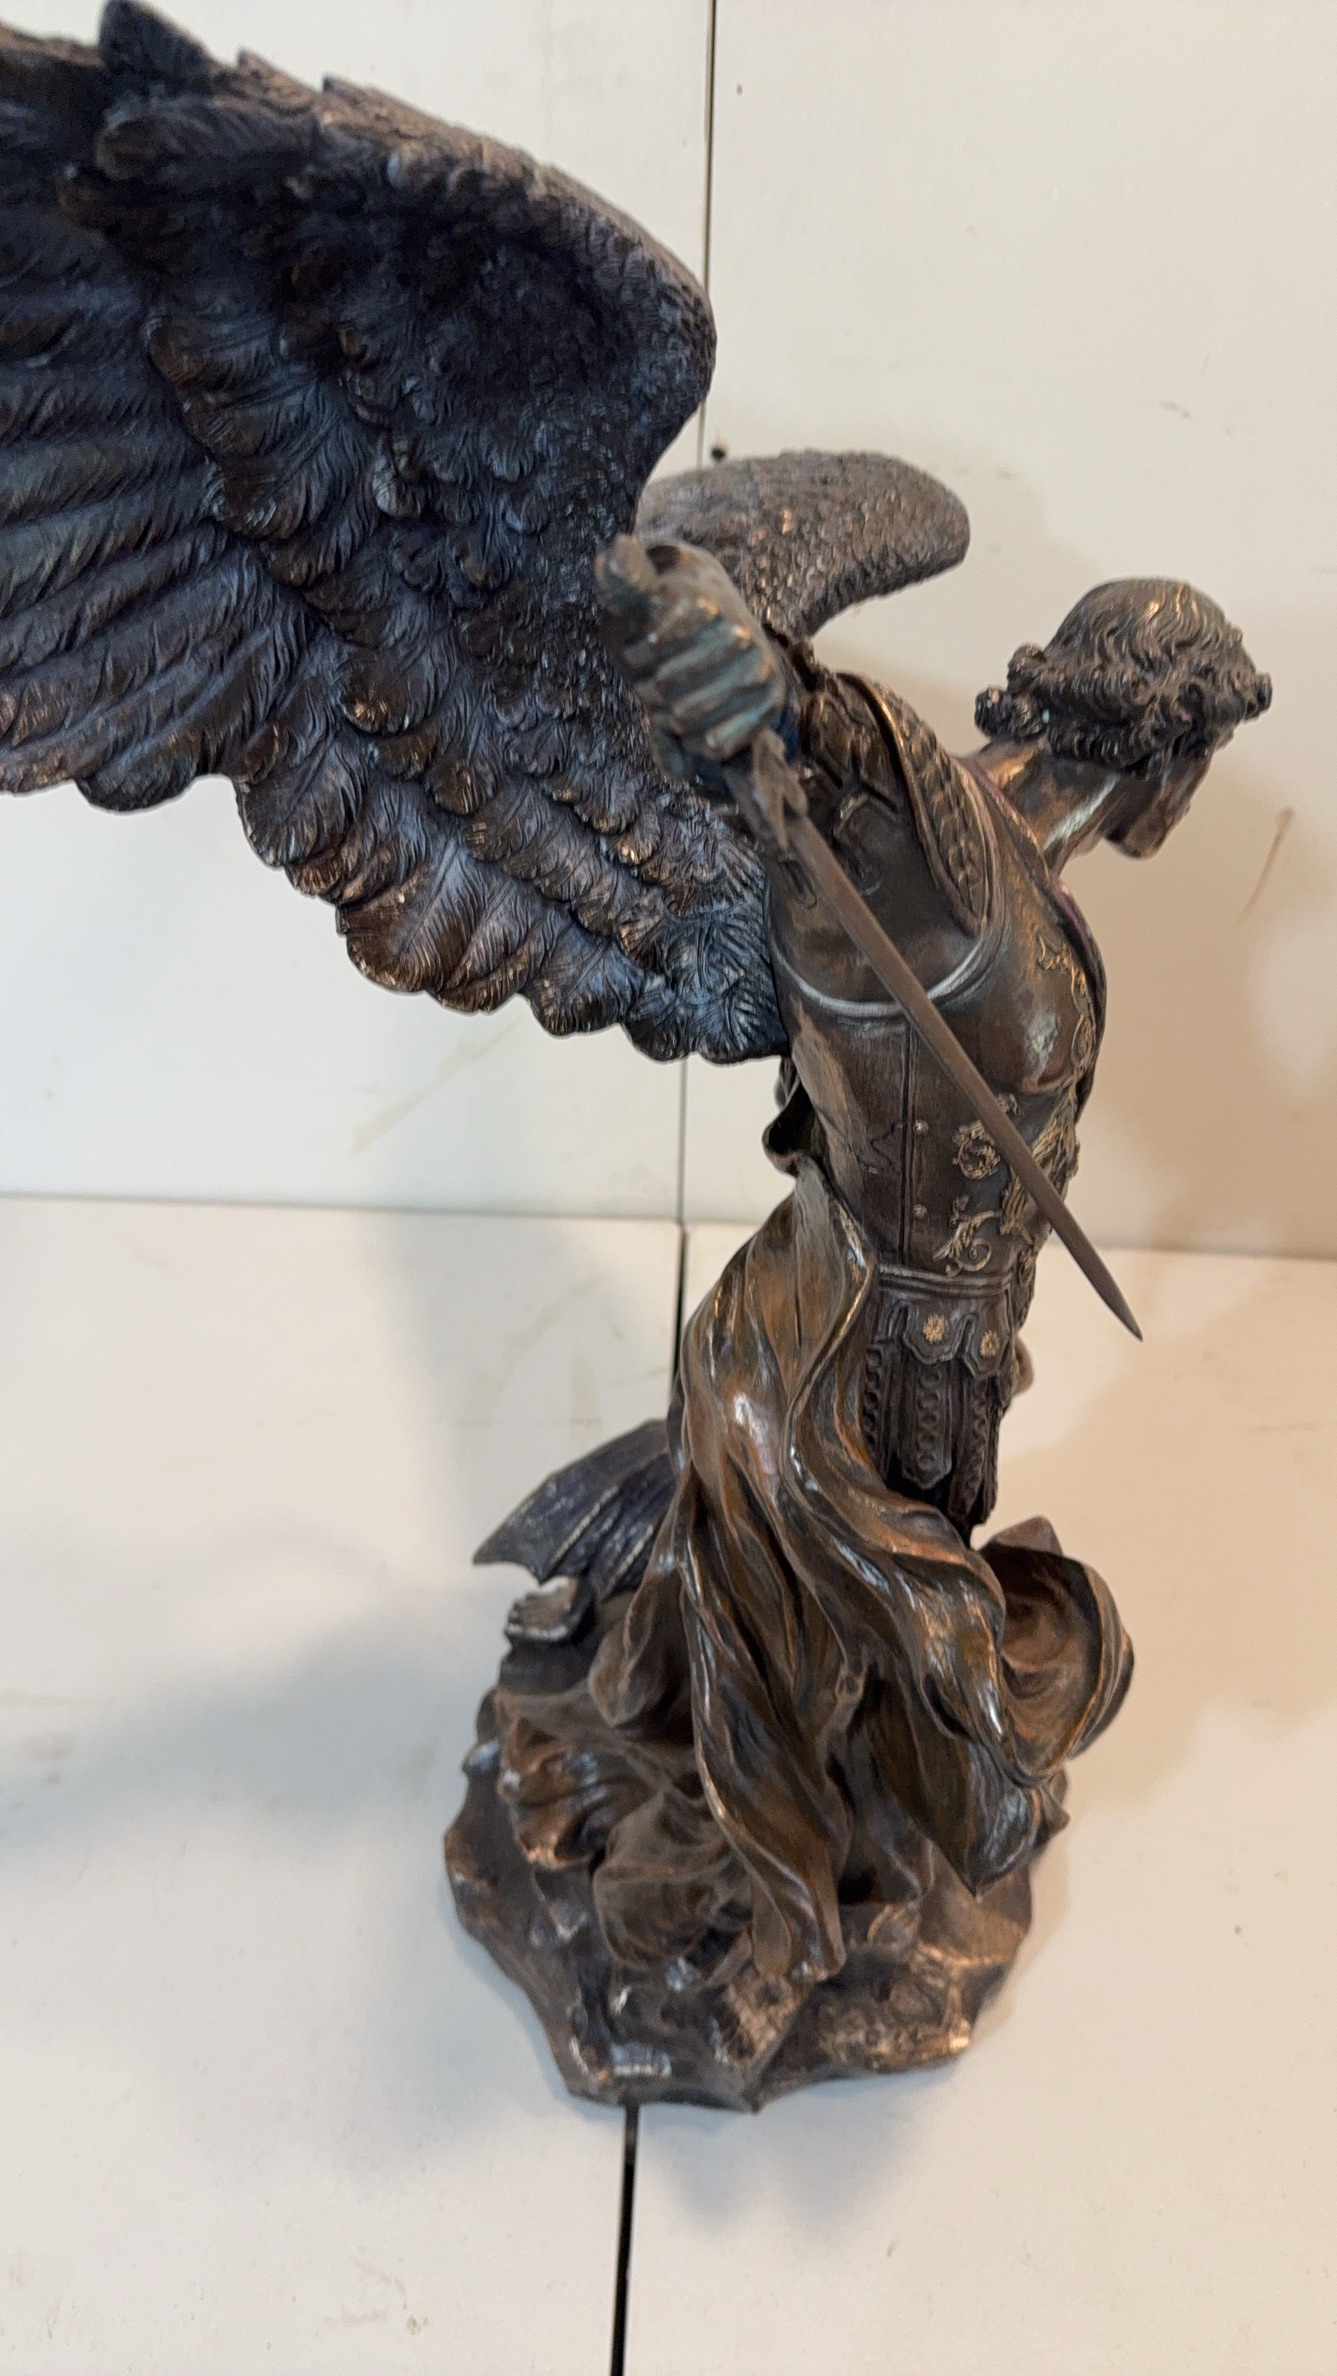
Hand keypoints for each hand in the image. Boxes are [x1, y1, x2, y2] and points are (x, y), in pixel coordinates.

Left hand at [595, 535, 790, 778]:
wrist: (712, 624)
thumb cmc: (663, 612)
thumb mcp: (637, 593)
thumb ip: (623, 579)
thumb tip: (614, 553)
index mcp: (704, 604)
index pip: (652, 649)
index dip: (638, 654)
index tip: (641, 642)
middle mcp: (740, 634)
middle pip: (666, 691)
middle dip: (650, 689)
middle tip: (654, 677)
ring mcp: (759, 669)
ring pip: (688, 721)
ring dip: (668, 718)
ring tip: (669, 699)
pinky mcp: (769, 703)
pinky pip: (716, 745)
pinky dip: (693, 743)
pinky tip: (690, 725)